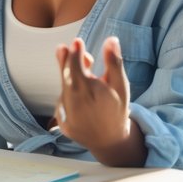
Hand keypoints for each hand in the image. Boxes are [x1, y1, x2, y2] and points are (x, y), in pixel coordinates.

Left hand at [53, 37, 131, 153]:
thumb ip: (114, 62)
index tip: (77, 42)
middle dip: (67, 60)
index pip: (75, 66)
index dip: (75, 52)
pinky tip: (79, 94)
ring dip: (69, 77)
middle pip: (66, 75)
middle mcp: (74, 103)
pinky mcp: (62, 123)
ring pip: (64, 89)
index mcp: (90, 92)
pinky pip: (62, 103)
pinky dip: (68, 94)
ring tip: (83, 69)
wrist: (112, 141)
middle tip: (69, 48)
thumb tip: (111, 40)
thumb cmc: (118, 110)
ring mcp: (67, 115)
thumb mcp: (121, 86)